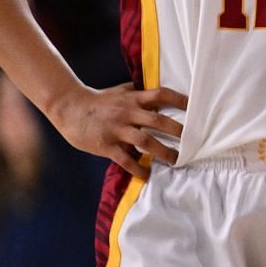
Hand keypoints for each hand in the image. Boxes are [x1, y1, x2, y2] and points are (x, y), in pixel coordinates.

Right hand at [46, 83, 185, 175]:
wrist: (68, 108)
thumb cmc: (99, 101)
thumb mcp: (120, 92)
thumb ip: (139, 93)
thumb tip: (161, 92)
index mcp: (133, 98)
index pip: (161, 95)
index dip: (180, 100)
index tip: (197, 108)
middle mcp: (128, 112)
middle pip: (158, 120)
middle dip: (178, 131)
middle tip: (194, 141)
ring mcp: (117, 129)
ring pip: (145, 141)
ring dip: (163, 152)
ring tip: (177, 160)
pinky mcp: (106, 145)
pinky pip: (125, 159)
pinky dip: (138, 168)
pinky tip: (148, 174)